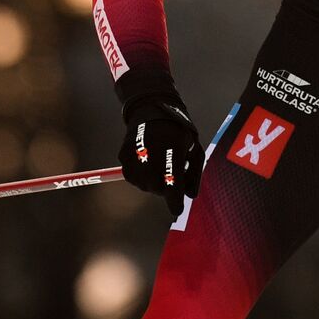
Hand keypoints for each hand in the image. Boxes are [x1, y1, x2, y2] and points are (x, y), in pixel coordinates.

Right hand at [120, 94, 204, 215]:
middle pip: (157, 189)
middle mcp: (151, 158)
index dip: (175, 202)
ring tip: (158, 162)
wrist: (152, 108)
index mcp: (172, 153)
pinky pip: (133, 177)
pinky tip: (147, 160)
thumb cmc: (178, 129)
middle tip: (170, 173)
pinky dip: (141, 174)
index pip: (172, 188)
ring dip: (152, 180)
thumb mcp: (194, 147)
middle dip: (165, 186)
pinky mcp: (124, 158)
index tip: (177, 209)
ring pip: (144, 185)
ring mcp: (135, 158)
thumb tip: (190, 195)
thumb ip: (193, 173)